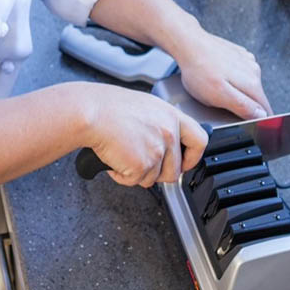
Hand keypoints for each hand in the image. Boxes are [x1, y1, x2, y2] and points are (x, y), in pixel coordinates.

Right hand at [80, 83, 207, 187]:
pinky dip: (121, 176)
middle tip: (140, 165)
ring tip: (122, 155)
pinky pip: (134, 181)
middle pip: (175, 170)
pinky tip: (114, 159)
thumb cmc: (107, 108)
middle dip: (157, 174)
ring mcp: (157, 151)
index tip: (183, 163)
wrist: (90, 113)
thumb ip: (159, 125)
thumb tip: (161, 144)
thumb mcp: (144, 107)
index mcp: (171, 116)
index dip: (192, 158)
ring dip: (137, 174)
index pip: (199, 141)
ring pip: (154, 179)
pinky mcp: (142, 165)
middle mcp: (168, 133)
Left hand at [173, 26, 272, 120]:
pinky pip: (240, 74)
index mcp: (253, 83)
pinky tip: (217, 77)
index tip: (245, 123)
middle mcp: (254, 71)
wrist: (188, 44)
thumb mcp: (219, 96)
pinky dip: (231, 79)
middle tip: (223, 105)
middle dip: (244, 106)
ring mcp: (247, 61)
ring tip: (217, 89)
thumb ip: (243, 107)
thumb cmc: (199, 71)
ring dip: (237, 92)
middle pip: (256, 99)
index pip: (265, 110)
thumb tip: (261, 115)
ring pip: (248, 86)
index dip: (256, 120)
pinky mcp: (239, 55)